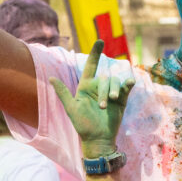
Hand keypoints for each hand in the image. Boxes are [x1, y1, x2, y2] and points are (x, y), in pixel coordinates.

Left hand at [50, 43, 131, 159]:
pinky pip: (126, 88)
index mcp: (86, 87)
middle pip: (105, 78)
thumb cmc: (82, 125)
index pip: (90, 66)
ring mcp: (111, 93)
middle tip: (103, 105)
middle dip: (105, 90)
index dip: (95, 54)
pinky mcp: (122, 100)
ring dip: (114, 90)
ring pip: (116, 82)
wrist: (98, 139)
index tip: (100, 41)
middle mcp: (99, 88)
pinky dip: (128, 83)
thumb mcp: (71, 108)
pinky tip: (130, 82)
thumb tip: (50, 78)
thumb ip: (63, 93)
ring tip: (112, 102)